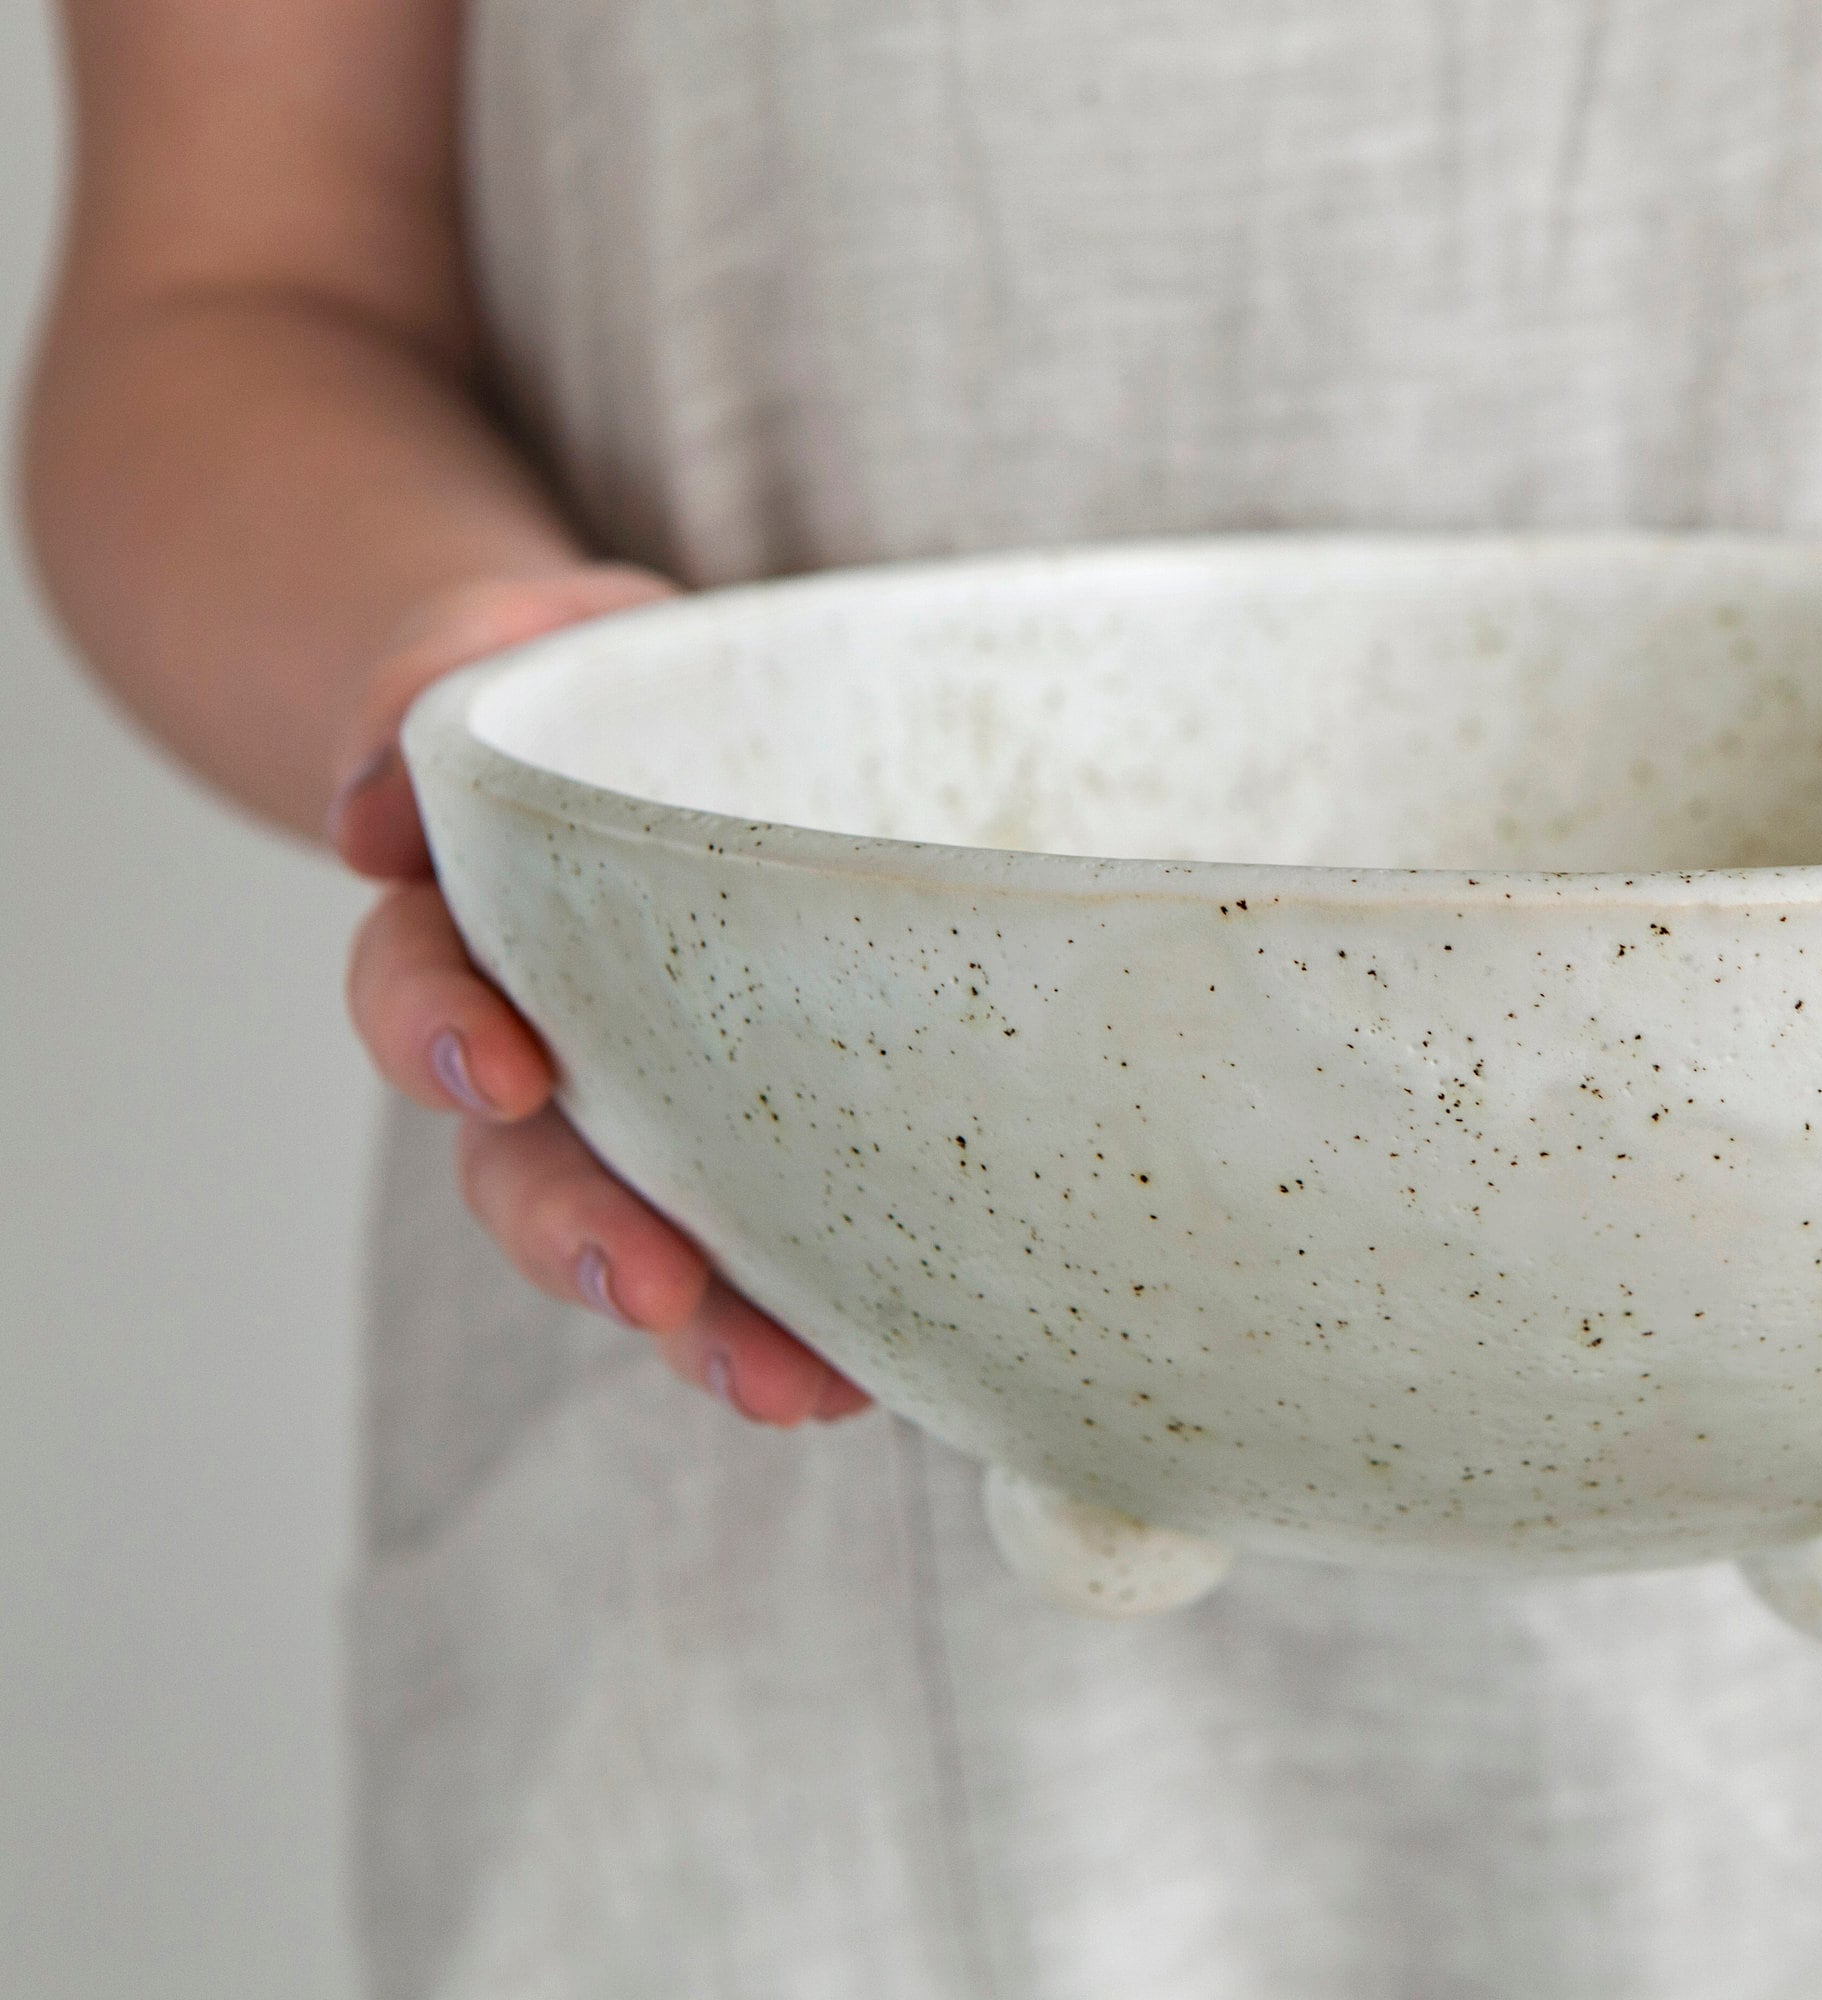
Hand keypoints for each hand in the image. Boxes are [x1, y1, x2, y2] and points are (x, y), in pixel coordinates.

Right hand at [330, 568, 872, 1427]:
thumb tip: (374, 803)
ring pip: (651, 1240)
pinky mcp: (773, 1140)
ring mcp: (659, 1114)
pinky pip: (781, 1243)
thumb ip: (438, 672)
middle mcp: (551, 1053)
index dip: (444, 1038)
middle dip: (580, 1239)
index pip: (419, 996)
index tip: (508, 1071)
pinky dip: (823, 1312)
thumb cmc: (609, 682)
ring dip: (709, 1326)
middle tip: (653, 1287)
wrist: (697, 729)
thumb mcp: (523, 635)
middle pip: (526, 1172)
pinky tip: (884, 1366)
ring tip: (790, 1388)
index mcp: (471, 932)